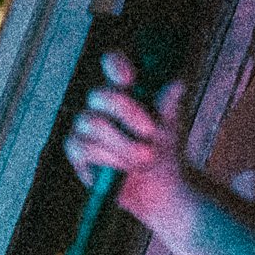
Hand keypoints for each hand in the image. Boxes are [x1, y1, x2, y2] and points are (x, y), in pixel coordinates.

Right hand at [63, 51, 187, 221]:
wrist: (157, 189)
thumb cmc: (163, 151)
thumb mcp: (169, 128)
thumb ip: (167, 107)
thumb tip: (177, 84)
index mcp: (124, 90)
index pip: (112, 65)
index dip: (115, 65)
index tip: (129, 78)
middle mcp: (100, 105)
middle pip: (100, 95)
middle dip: (127, 112)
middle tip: (151, 132)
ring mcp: (85, 126)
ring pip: (95, 124)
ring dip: (124, 144)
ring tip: (145, 159)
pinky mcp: (77, 150)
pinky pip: (85, 148)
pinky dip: (110, 159)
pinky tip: (124, 168)